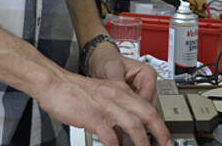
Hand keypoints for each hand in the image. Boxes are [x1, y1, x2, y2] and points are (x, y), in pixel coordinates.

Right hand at [36, 51, 169, 145]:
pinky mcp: (93, 116)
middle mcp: (118, 97)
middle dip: (161, 132)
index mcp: (121, 91)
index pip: (148, 106)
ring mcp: (106, 107)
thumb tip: (119, 134)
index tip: (164, 137)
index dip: (160, 123)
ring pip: (134, 125)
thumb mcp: (102, 97)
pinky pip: (109, 136)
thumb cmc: (74, 91)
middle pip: (148, 114)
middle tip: (167, 145)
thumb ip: (113, 112)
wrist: (54, 82)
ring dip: (142, 142)